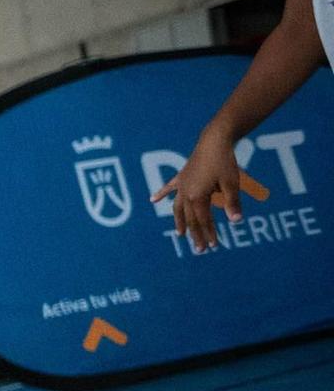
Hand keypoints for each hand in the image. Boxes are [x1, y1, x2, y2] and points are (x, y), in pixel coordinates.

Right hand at [151, 131, 266, 252]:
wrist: (214, 140)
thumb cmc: (224, 162)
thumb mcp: (231, 184)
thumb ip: (232, 204)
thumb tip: (237, 221)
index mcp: (197, 197)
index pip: (203, 221)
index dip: (208, 234)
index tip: (213, 246)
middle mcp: (186, 193)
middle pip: (190, 219)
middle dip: (196, 234)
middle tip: (200, 250)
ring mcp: (182, 185)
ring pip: (178, 208)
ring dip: (179, 221)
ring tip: (180, 233)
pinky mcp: (181, 176)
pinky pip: (169, 188)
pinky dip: (161, 194)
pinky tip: (152, 200)